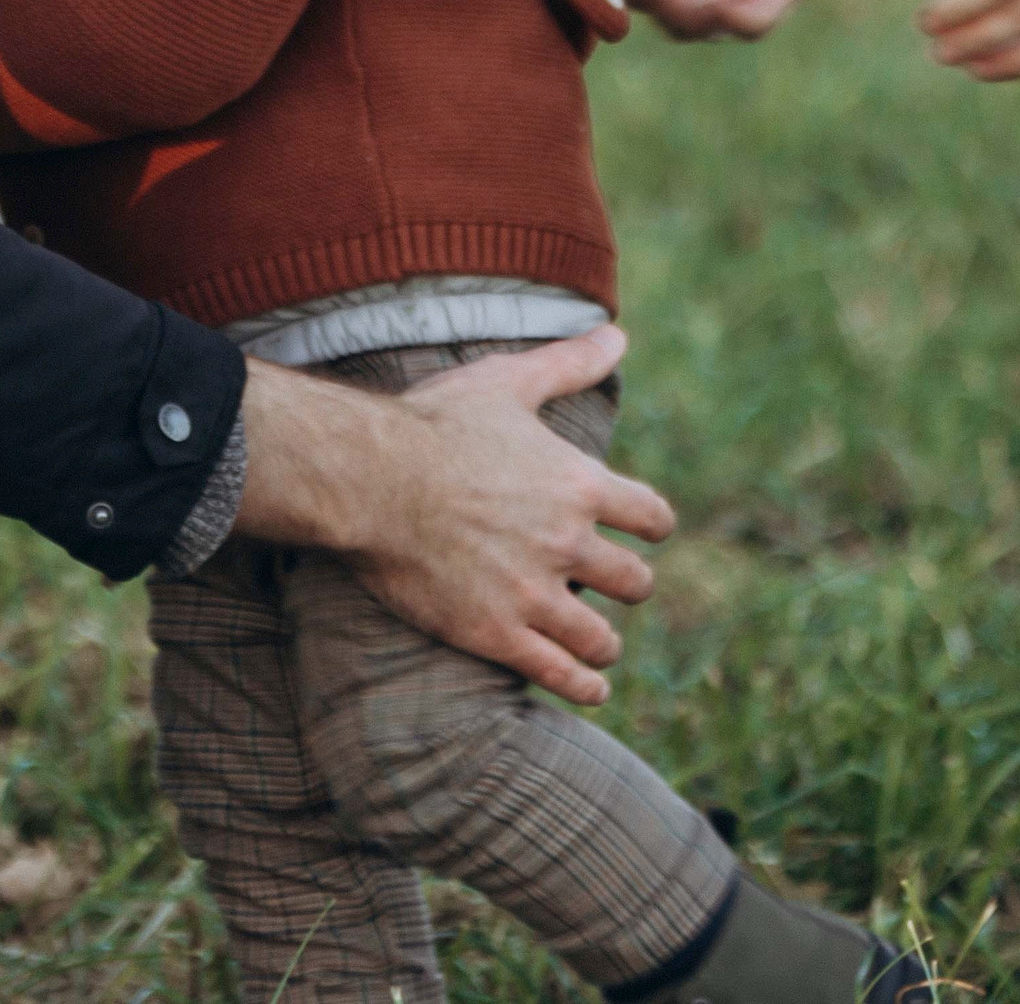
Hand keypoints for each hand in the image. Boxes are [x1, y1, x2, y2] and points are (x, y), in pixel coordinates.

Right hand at [234, 327, 673, 702]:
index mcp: (579, 484)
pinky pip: (562, 675)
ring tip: (593, 641)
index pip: (652, 518)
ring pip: (603, 639)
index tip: (640, 530)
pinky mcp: (497, 633)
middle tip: (606, 584)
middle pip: (635, 584)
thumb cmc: (434, 422)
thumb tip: (619, 335)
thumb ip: (568, 362)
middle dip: (625, 584)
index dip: (649, 524)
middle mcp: (567, 544)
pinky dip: (584, 685)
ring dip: (603, 642)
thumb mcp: (506, 381)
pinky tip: (587, 684)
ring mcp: (533, 594)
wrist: (367, 477)